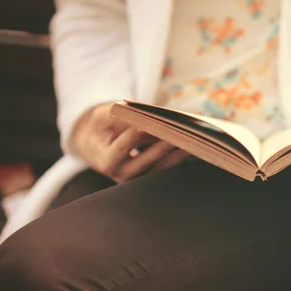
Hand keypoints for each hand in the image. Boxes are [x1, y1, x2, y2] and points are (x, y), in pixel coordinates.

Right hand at [73, 103, 189, 182]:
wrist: (98, 145)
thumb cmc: (99, 128)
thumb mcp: (102, 116)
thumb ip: (117, 113)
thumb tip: (142, 112)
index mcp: (106, 162)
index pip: (121, 149)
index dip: (133, 137)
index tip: (145, 125)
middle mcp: (122, 174)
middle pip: (145, 161)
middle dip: (161, 146)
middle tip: (177, 132)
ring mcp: (138, 178)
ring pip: (160, 168)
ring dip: (176, 155)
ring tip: (191, 140)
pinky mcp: (150, 175)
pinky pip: (167, 167)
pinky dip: (178, 156)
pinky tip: (192, 144)